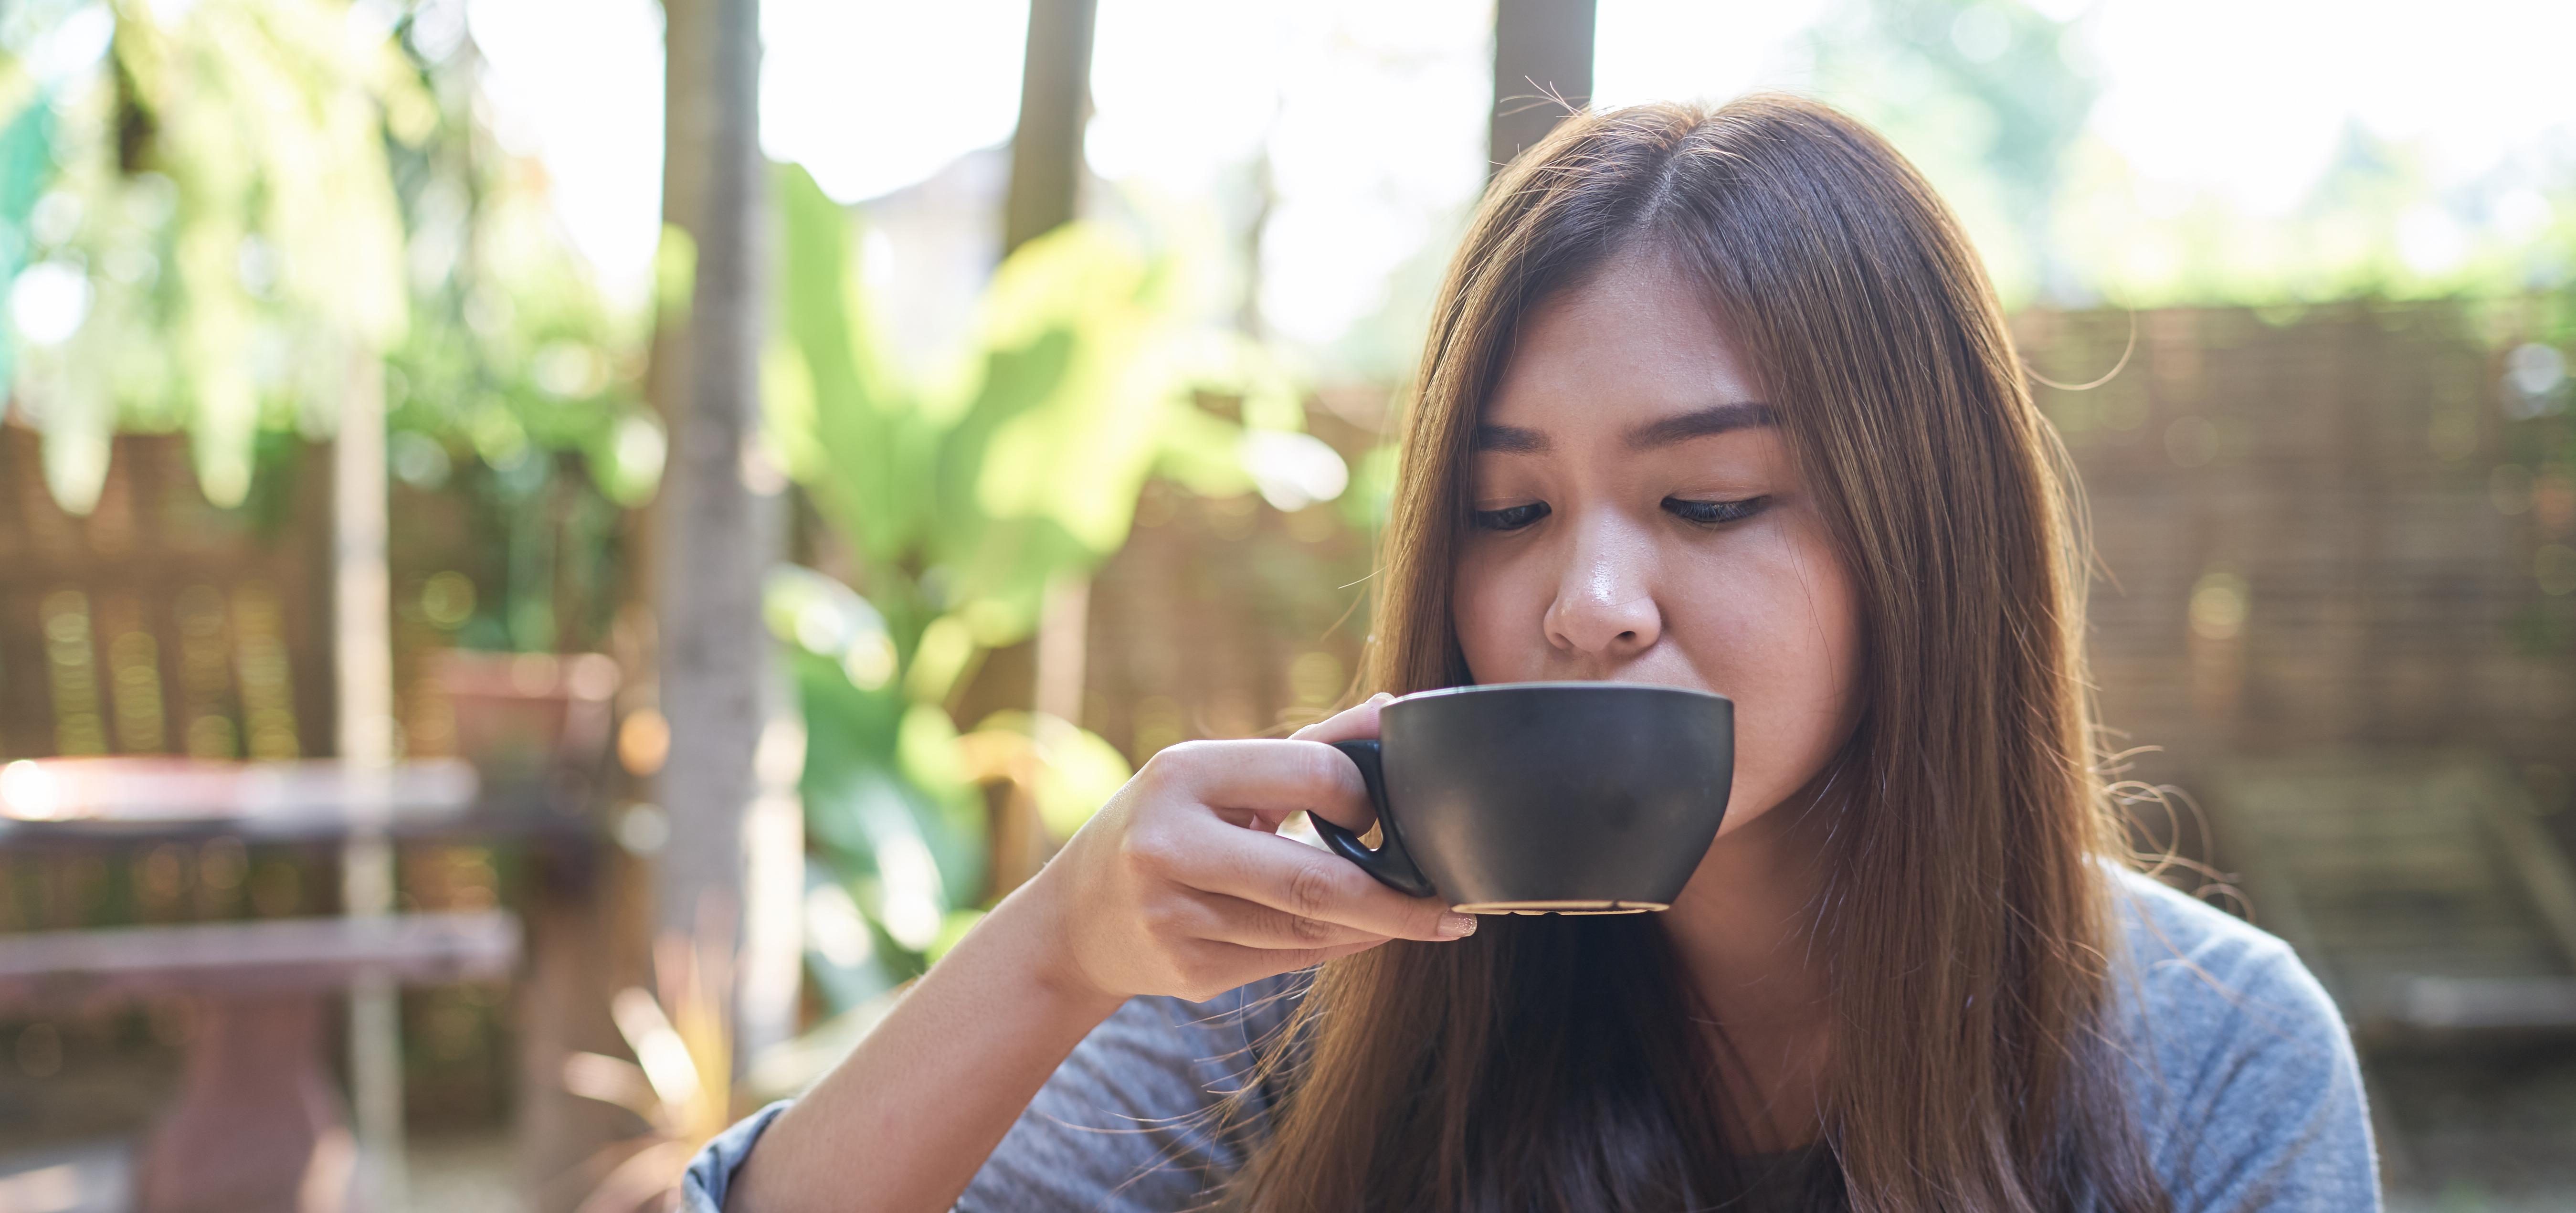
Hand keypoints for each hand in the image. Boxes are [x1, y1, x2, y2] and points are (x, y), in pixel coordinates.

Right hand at [1020, 693, 1475, 1004]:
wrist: (1073, 922)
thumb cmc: (1162, 827)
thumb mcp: (1214, 775)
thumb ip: (1307, 748)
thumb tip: (1395, 709)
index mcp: (1183, 774)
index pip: (1313, 777)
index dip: (1366, 799)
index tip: (1384, 814)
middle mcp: (1170, 845)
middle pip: (1318, 880)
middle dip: (1400, 900)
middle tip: (1456, 907)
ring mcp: (1176, 916)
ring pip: (1312, 930)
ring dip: (1375, 926)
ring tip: (1417, 917)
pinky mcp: (1188, 971)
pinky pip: (1290, 962)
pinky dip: (1337, 948)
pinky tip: (1362, 935)